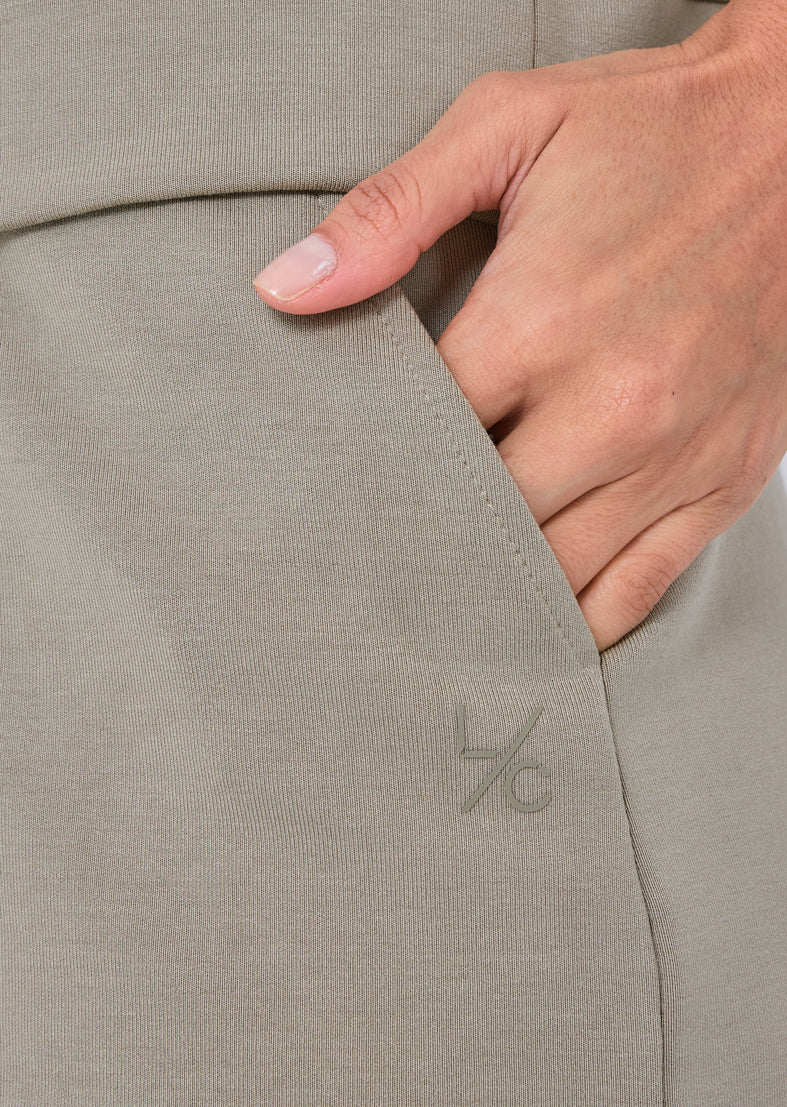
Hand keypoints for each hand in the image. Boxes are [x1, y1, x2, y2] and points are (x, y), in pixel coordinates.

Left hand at [254, 2, 786, 650]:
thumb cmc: (650, 133)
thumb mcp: (507, 128)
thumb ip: (389, 213)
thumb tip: (285, 287)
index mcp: (540, 321)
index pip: (416, 441)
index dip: (366, 466)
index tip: (337, 475)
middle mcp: (611, 406)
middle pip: (476, 522)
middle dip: (422, 532)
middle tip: (379, 538)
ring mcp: (673, 454)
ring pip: (550, 574)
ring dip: (488, 585)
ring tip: (440, 584)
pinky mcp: (721, 479)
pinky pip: (639, 590)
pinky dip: (579, 618)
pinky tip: (533, 615)